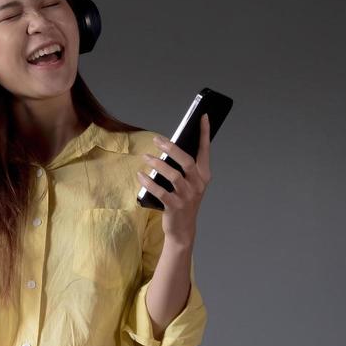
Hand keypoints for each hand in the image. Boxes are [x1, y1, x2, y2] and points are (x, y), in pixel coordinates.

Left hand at [136, 114, 210, 247]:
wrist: (182, 229)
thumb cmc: (183, 201)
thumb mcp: (189, 183)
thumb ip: (184, 167)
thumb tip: (170, 146)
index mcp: (204, 175)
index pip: (205, 150)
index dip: (205, 133)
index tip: (203, 117)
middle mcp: (198, 184)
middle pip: (186, 161)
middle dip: (171, 148)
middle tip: (157, 140)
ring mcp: (187, 196)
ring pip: (172, 175)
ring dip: (157, 164)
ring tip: (145, 158)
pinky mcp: (175, 206)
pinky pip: (160, 191)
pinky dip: (149, 182)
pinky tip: (141, 175)